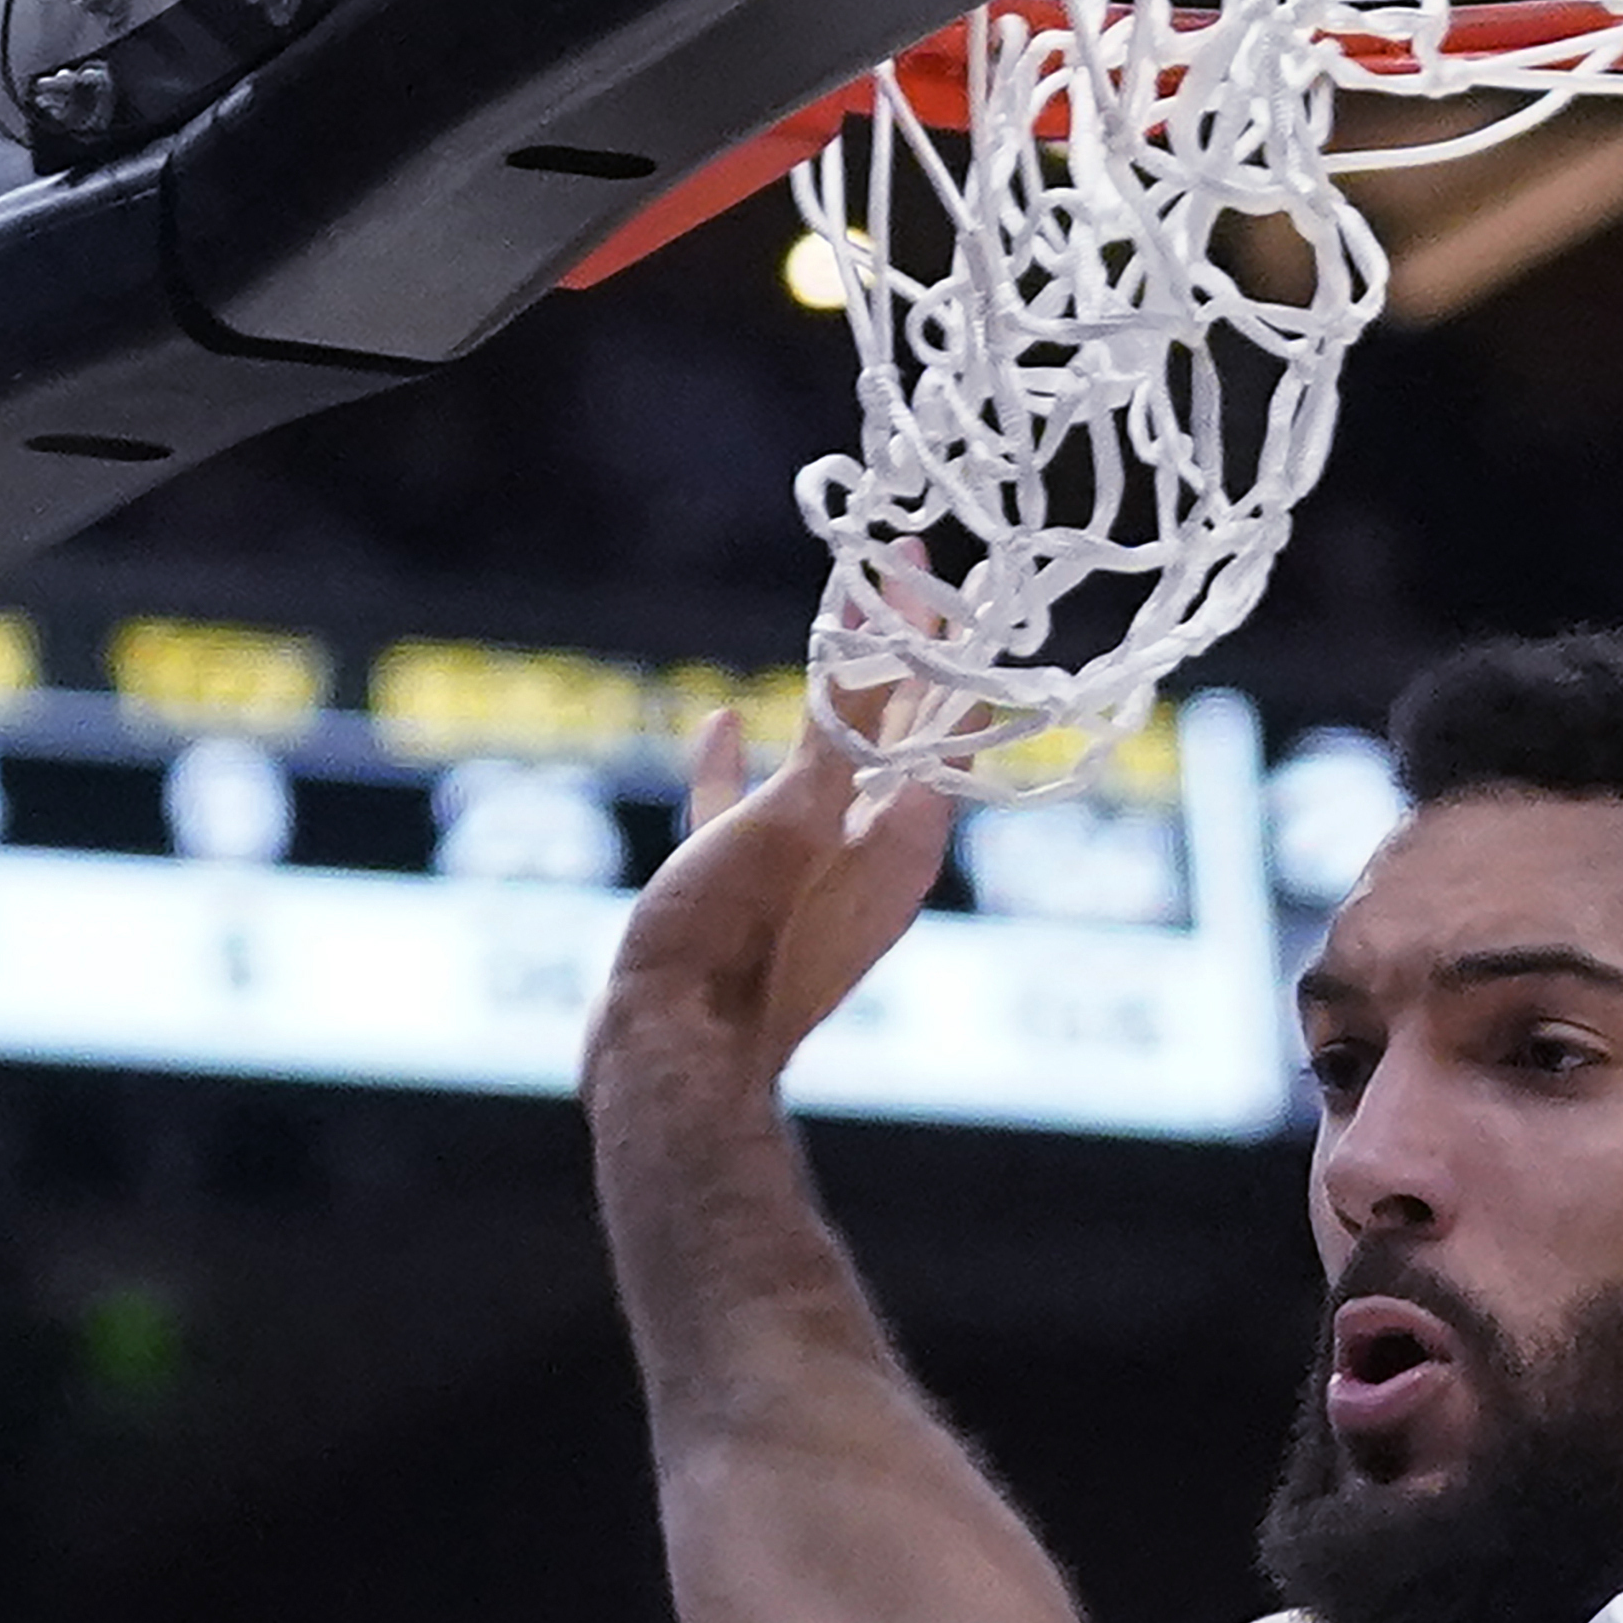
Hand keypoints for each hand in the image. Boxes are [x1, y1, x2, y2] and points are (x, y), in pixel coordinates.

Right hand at [598, 601, 962, 1085]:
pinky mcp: (744, 890)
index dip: (945, 633)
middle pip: (900, 723)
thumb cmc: (740, 946)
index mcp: (906, 836)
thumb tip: (889, 659)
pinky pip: (752, 807)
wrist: (673, 1061)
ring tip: (834, 615)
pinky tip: (724, 717)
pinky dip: (742, 760)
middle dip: (903, 640)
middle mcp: (874, 849)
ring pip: (830, 755)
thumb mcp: (797, 827)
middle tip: (905, 561)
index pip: (943, 711)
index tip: (949, 564)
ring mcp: (809, 870)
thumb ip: (841, 745)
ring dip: (834, 686)